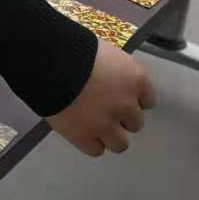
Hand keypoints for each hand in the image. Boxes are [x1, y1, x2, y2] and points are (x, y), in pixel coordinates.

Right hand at [46, 40, 154, 156]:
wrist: (50, 61)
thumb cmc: (76, 48)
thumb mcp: (104, 52)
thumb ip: (114, 70)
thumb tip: (109, 78)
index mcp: (135, 79)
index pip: (148, 100)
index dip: (132, 99)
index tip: (119, 96)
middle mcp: (127, 105)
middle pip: (135, 123)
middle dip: (121, 117)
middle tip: (103, 108)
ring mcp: (107, 124)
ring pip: (120, 144)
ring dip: (110, 135)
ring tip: (94, 126)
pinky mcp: (85, 137)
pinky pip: (96, 150)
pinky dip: (90, 143)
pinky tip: (81, 132)